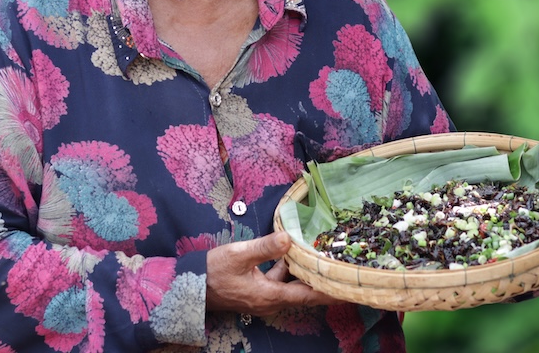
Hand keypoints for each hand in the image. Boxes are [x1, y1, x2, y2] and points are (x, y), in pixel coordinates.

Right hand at [205, 231, 341, 316]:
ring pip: (292, 286)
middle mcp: (270, 301)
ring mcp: (264, 298)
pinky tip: (290, 253)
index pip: (308, 296)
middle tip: (342, 268)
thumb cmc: (213, 272)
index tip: (348, 288)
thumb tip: (288, 238)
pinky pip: (280, 282)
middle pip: (304, 293)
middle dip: (322, 281)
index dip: (329, 291)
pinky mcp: (257, 292)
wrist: (190, 286)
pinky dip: (288, 270)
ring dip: (305, 273)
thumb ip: (265, 247)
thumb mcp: (239, 255)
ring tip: (321, 256)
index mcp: (270, 296)